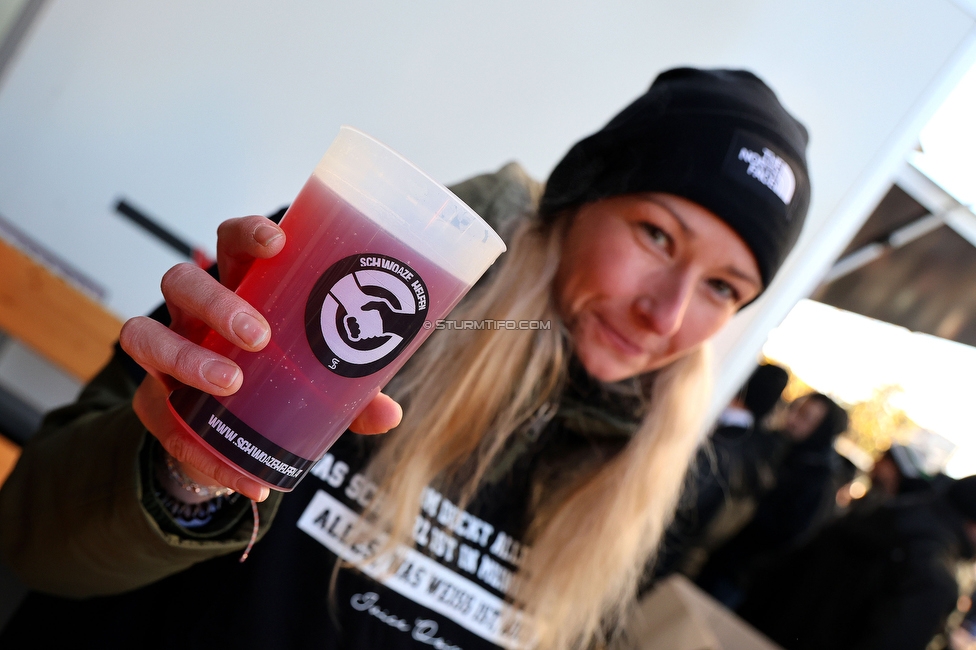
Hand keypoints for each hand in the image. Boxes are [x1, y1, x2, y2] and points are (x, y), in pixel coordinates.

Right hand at [120, 216, 402, 500]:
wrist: (235, 439)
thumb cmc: (281, 383)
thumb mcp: (321, 384)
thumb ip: (353, 396)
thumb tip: (390, 414)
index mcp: (243, 289)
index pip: (232, 242)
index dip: (247, 233)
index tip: (277, 242)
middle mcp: (197, 312)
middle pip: (183, 280)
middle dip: (217, 301)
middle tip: (258, 335)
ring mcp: (168, 350)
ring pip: (145, 332)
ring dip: (186, 356)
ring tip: (229, 383)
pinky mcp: (153, 398)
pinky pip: (155, 413)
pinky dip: (195, 445)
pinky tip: (235, 471)